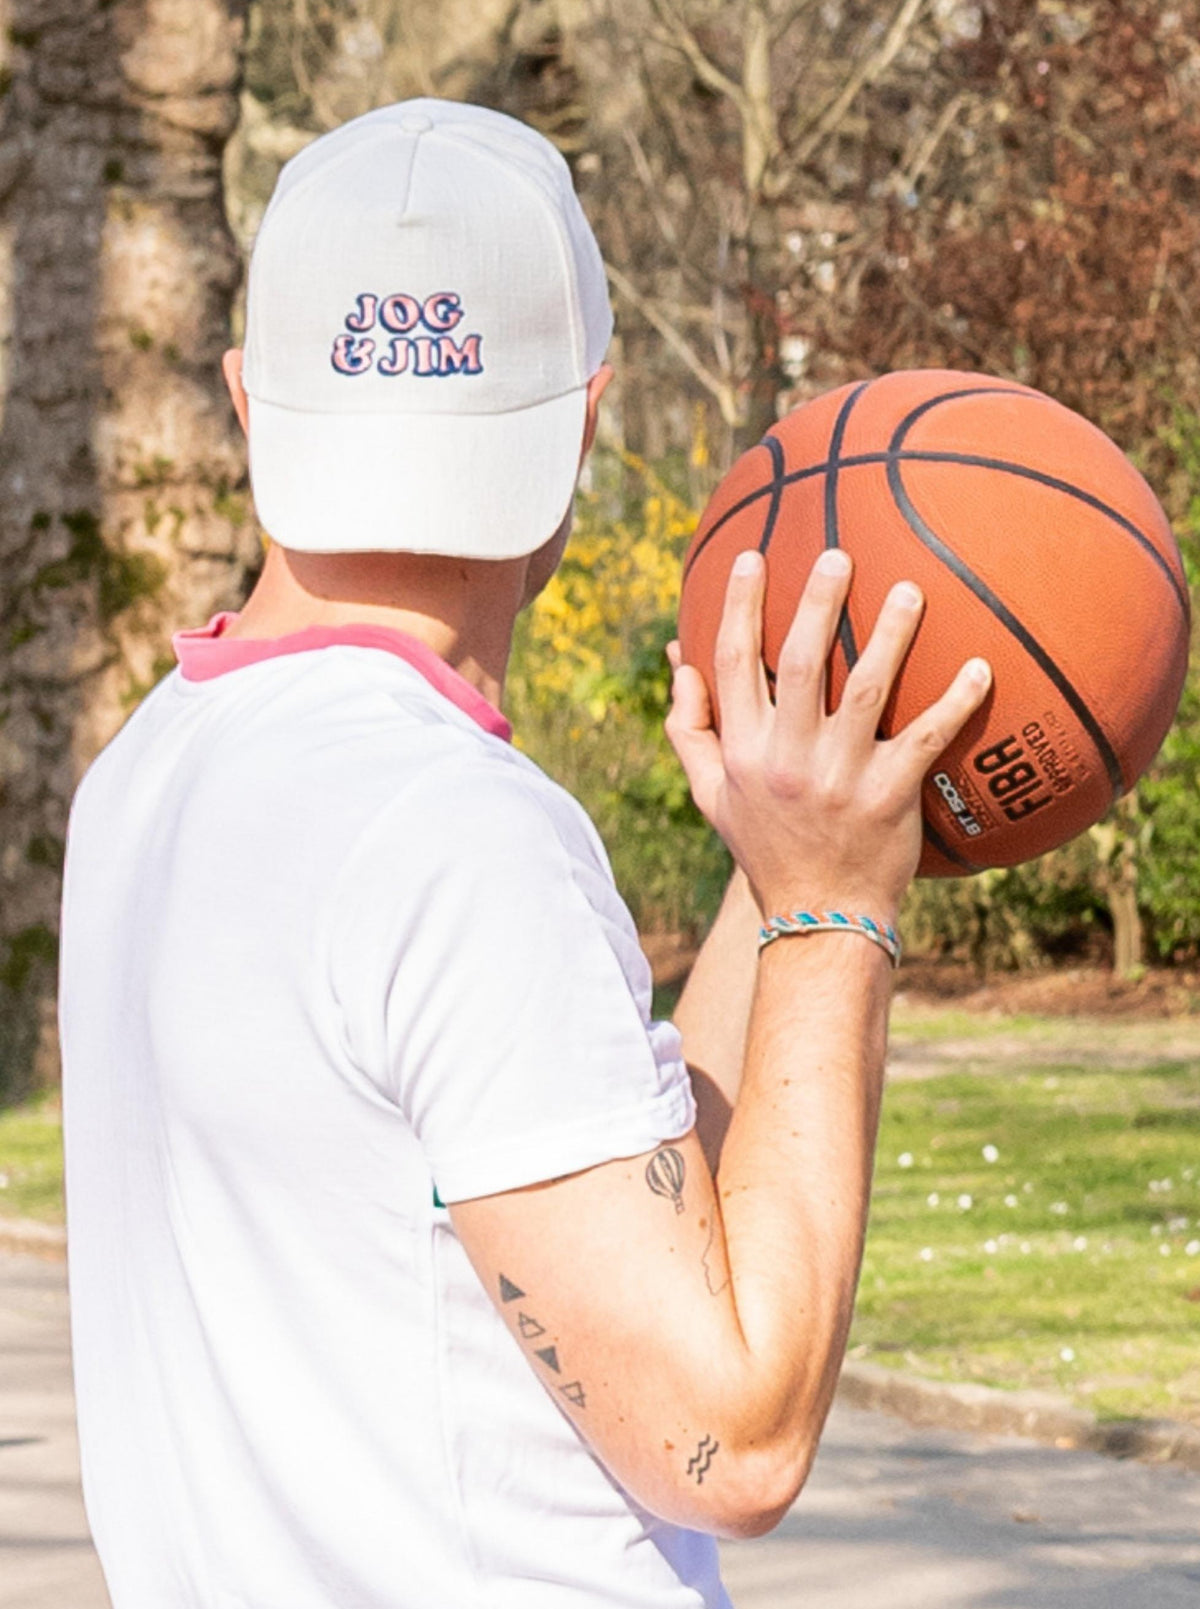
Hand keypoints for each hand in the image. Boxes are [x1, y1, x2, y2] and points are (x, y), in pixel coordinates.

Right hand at [665, 549, 990, 922]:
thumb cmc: (766, 847)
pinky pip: (925, 739)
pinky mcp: (889, 797)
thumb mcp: (712, 796)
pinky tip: (980, 668)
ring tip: (911, 589)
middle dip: (818, 602)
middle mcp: (787, 759)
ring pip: (867, 690)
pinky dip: (955, 702)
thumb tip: (680, 661)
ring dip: (891, 635)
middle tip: (837, 555)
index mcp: (743, 750)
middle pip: (802, 663)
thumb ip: (691, 730)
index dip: (740, 607)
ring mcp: (840, 777)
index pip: (735, 663)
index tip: (751, 558)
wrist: (819, 915)